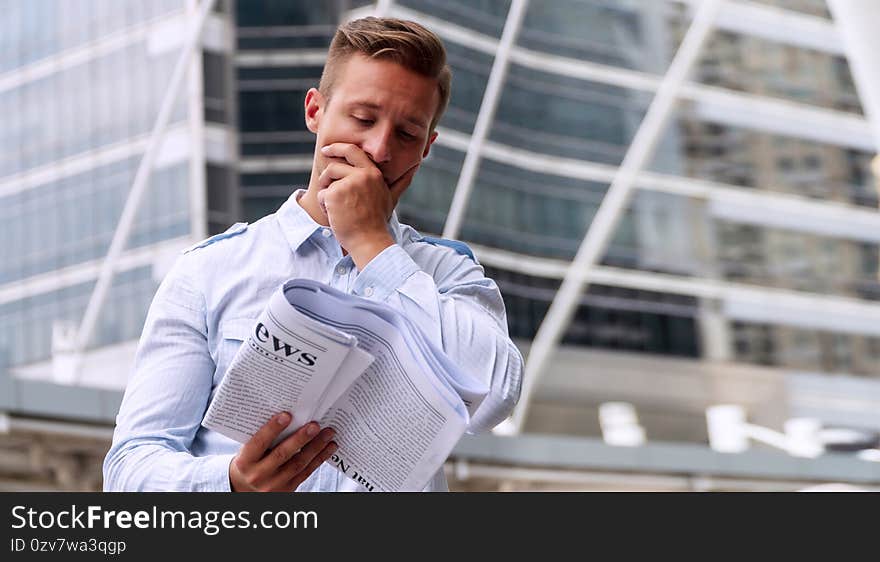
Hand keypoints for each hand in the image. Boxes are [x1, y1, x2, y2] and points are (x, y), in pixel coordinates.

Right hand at [229, 412, 336, 491]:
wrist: (246, 491)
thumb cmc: (250, 463)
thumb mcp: (247, 452)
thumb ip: (262, 438)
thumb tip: (289, 415)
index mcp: (245, 462)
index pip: (259, 443)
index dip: (272, 429)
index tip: (286, 415)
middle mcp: (258, 475)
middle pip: (282, 454)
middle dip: (300, 438)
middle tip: (315, 425)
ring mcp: (274, 484)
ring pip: (298, 463)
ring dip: (316, 447)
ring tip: (328, 433)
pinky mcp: (288, 489)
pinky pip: (306, 472)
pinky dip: (319, 458)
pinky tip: (329, 447)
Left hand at [317, 143, 418, 268]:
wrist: (369, 241)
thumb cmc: (378, 222)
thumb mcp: (391, 198)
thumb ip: (401, 182)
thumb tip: (414, 168)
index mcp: (373, 173)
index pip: (352, 151)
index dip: (337, 148)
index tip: (327, 150)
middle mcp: (361, 175)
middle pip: (334, 166)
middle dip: (326, 176)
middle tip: (325, 186)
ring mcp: (347, 184)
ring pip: (326, 181)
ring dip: (325, 194)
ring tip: (336, 208)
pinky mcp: (334, 195)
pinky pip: (321, 195)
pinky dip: (324, 206)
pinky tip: (335, 216)